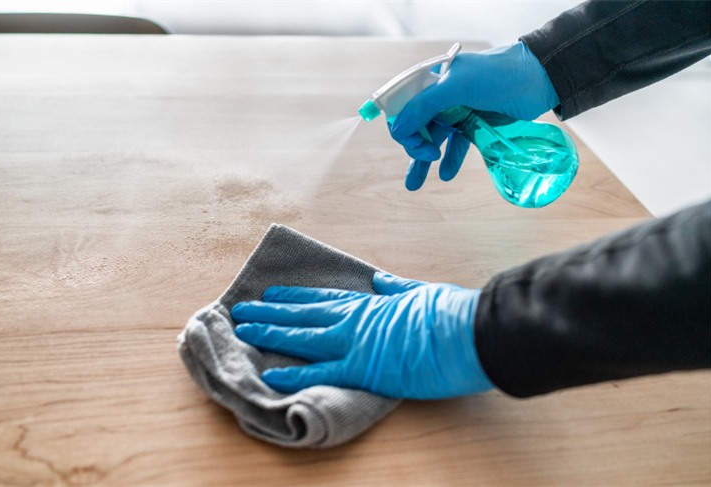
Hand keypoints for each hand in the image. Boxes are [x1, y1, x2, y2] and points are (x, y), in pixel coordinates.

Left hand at [231, 272, 493, 398]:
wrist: (469, 331)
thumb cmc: (450, 312)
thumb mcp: (419, 292)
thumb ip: (395, 288)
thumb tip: (380, 279)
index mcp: (368, 303)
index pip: (322, 298)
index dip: (293, 297)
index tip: (272, 293)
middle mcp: (354, 319)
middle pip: (302, 315)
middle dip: (269, 312)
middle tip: (241, 310)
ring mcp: (355, 343)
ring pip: (302, 338)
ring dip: (270, 334)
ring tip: (243, 331)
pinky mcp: (363, 369)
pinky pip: (321, 372)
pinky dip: (294, 375)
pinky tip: (270, 374)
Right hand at [390, 41, 558, 190]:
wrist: (539, 79)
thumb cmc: (498, 75)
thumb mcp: (458, 86)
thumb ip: (425, 105)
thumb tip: (397, 129)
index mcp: (432, 80)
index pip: (403, 106)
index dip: (401, 125)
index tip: (411, 141)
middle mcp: (441, 96)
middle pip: (415, 126)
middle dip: (413, 146)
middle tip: (426, 157)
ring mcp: (457, 111)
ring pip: (432, 139)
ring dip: (422, 161)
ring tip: (414, 185)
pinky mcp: (474, 125)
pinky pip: (455, 146)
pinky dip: (449, 160)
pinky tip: (446, 174)